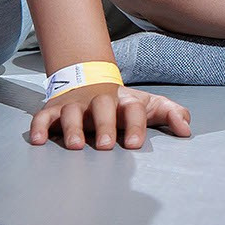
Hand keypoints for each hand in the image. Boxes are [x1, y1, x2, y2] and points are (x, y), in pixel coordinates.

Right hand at [27, 83, 193, 149]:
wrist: (89, 79)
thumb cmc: (123, 103)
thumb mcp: (150, 105)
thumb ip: (171, 114)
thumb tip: (187, 129)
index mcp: (124, 100)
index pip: (134, 108)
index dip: (136, 125)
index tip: (135, 144)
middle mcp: (99, 99)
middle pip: (102, 105)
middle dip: (105, 124)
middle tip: (107, 146)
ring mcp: (75, 103)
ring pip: (71, 111)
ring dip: (72, 128)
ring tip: (76, 146)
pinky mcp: (53, 109)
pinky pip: (42, 116)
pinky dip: (39, 126)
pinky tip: (38, 141)